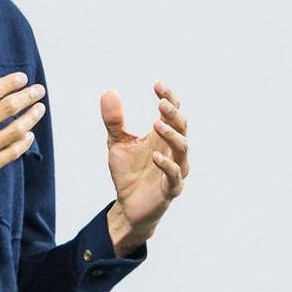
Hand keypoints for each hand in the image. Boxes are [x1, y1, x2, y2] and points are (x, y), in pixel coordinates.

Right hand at [0, 57, 46, 215]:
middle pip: (8, 108)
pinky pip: (10, 154)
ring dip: (31, 118)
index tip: (21, 78)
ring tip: (39, 109)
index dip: (10, 82)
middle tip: (38, 90)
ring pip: (14, 131)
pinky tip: (28, 135)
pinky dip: (23, 143)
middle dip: (27, 96)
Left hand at [102, 80, 188, 254]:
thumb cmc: (128, 172)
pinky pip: (174, 175)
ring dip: (172, 135)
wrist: (127, 206)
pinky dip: (167, 165)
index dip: (168, 98)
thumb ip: (114, 120)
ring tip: (156, 124)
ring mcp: (174, 169)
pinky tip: (155, 156)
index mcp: (162, 137)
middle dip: (174, 114)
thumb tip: (108, 91)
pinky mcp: (171, 189)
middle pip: (182, 127)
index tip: (157, 85)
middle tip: (161, 103)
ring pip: (183, 149)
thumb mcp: (116, 143)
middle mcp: (172, 150)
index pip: (172, 113)